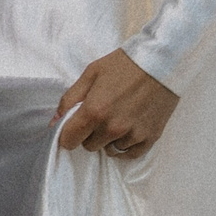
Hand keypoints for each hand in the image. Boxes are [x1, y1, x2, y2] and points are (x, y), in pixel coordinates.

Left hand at [52, 49, 179, 157]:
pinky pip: (130, 154)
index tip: (75, 125)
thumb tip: (54, 122)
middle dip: (90, 133)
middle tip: (101, 114)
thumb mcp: (91, 73)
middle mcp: (113, 128)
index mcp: (95, 111)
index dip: (69, 133)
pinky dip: (126, 145)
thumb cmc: (123, 64)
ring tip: (118, 117)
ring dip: (109, 139)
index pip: (69, 140)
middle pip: (89, 145)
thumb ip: (70, 99)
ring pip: (110, 150)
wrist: (161, 61)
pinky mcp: (150, 138)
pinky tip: (128, 129)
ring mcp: (133, 135)